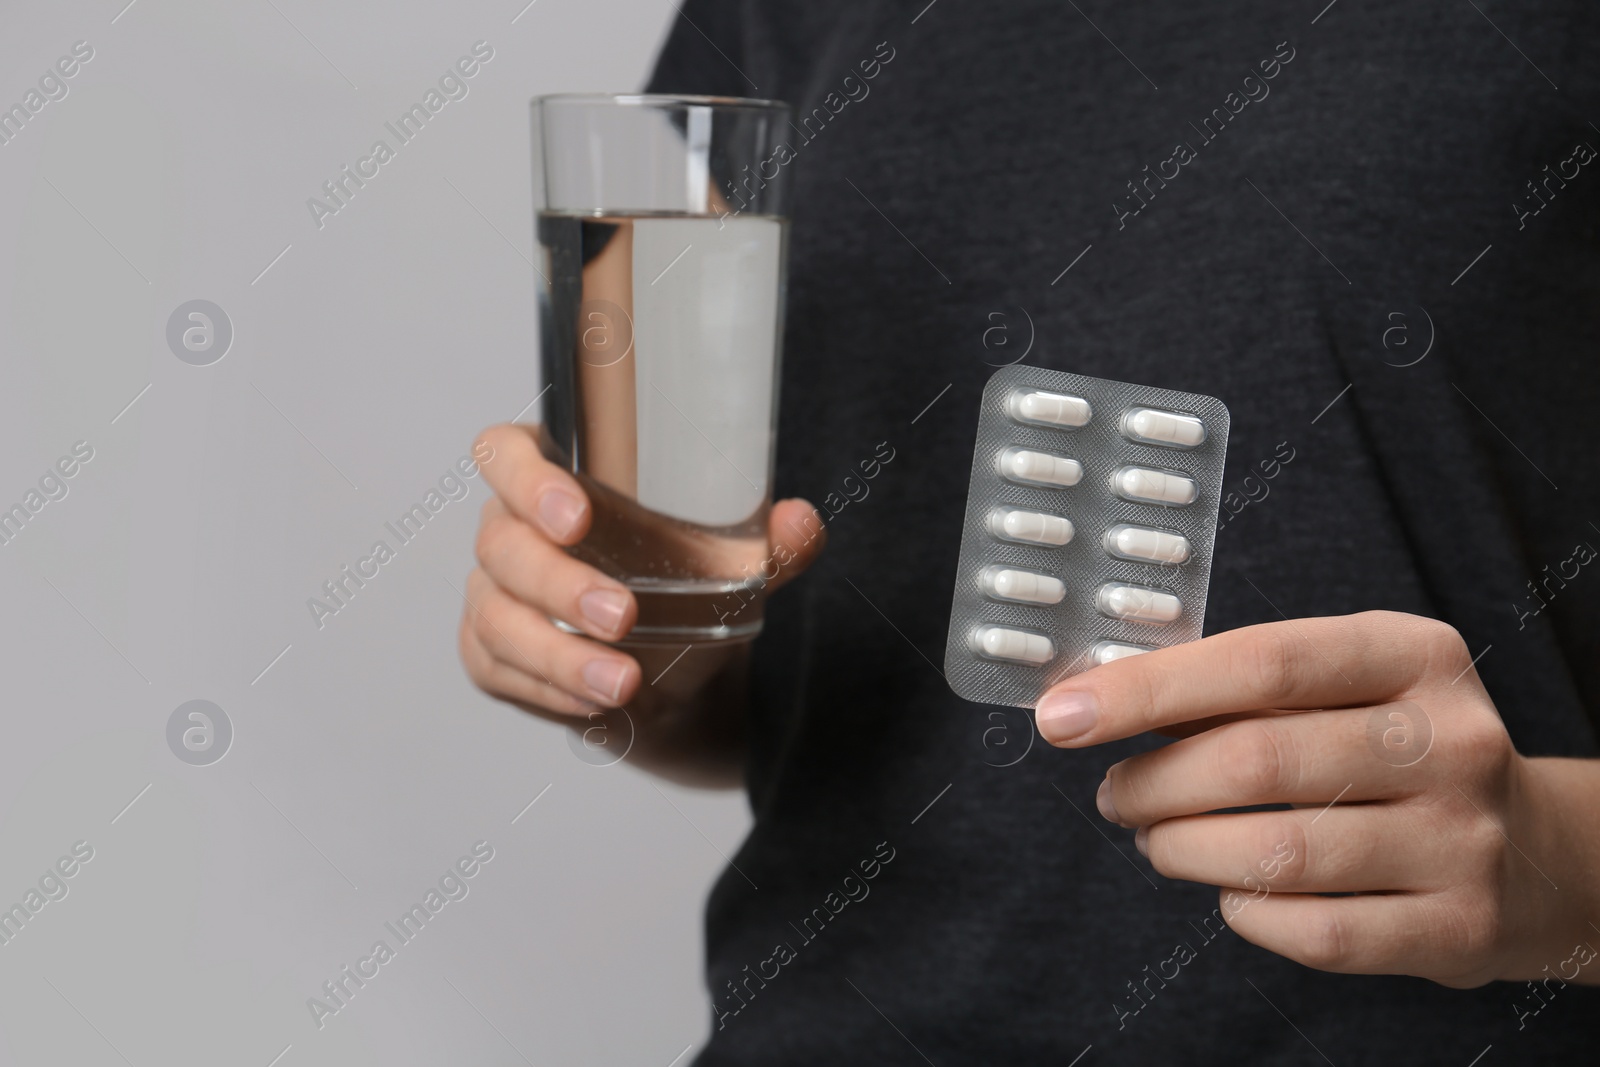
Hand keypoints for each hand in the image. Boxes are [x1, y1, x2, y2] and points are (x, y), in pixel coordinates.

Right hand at [459, 423, 824, 721]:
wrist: (675, 675)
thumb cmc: (684, 590)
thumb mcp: (730, 567)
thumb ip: (768, 544)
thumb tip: (801, 522)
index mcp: (554, 476)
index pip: (506, 454)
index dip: (529, 480)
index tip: (577, 516)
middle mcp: (510, 528)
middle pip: (503, 544)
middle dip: (560, 585)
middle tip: (624, 617)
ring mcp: (493, 593)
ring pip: (498, 616)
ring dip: (558, 654)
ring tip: (622, 682)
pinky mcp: (489, 654)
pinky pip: (499, 669)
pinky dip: (550, 688)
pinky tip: (595, 701)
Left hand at [1034, 610, 1599, 987]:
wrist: (1537, 853)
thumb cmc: (1395, 751)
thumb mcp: (1349, 685)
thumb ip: (1241, 684)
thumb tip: (1097, 698)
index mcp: (1413, 655)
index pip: (1260, 662)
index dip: (1147, 689)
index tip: (1061, 714)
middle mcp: (1449, 740)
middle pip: (1256, 759)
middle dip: (1152, 782)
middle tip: (1113, 793)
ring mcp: (1461, 839)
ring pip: (1275, 853)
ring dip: (1181, 849)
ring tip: (1155, 839)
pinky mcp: (1456, 928)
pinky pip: (1312, 932)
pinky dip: (1243, 913)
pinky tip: (1229, 891)